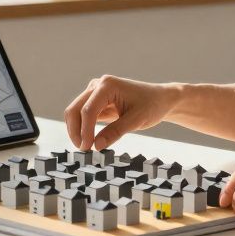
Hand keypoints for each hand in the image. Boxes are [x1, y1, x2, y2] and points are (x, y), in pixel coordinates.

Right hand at [64, 75, 178, 150]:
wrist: (160, 99)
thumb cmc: (152, 105)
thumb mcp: (137, 120)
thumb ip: (116, 132)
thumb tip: (96, 146)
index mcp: (108, 85)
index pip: (88, 110)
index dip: (85, 131)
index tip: (88, 148)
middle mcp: (98, 85)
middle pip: (75, 109)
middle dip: (76, 131)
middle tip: (84, 150)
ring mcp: (95, 92)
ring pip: (75, 112)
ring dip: (76, 130)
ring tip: (87, 148)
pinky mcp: (96, 101)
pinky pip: (82, 115)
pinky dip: (82, 128)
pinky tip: (89, 141)